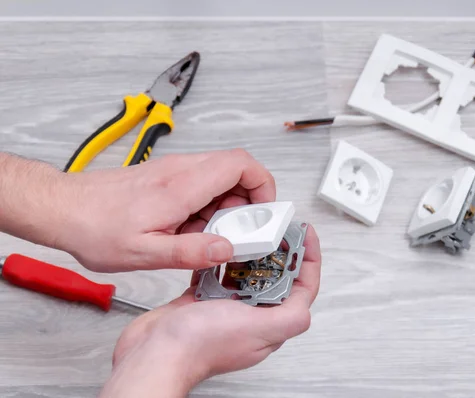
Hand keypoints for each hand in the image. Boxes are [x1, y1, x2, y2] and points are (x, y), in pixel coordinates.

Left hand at [55, 149, 275, 271]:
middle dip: (246, 203)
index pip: (241, 164)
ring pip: (221, 178)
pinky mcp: (167, 177)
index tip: (262, 213)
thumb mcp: (144, 253)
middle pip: (237, 170)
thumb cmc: (95, 228)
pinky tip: (188, 230)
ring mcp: (174, 171)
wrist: (64, 209)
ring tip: (205, 235)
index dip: (264, 184)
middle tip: (234, 233)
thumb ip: (190, 252)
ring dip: (226, 207)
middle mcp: (181, 171)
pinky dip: (208, 207)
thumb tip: (227, 249)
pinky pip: (203, 185)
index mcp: (181, 186)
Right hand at [100, 226, 320, 397]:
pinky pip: (217, 274)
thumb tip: (307, 304)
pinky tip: (220, 247)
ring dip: (250, 253)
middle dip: (279, 252)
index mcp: (269, 324)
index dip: (307, 260)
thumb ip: (290, 316)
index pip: (301, 288)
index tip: (305, 235)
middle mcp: (250, 316)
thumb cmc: (200, 346)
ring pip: (246, 273)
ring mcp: (225, 308)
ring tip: (252, 232)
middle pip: (275, 277)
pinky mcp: (201, 300)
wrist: (154, 353)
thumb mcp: (258, 328)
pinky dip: (220, 260)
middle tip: (278, 229)